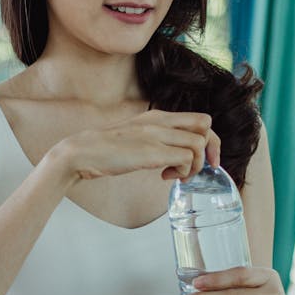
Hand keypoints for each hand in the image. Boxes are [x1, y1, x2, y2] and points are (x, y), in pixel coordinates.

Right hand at [51, 109, 220, 183]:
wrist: (82, 152)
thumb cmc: (107, 149)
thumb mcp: (137, 135)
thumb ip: (156, 138)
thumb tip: (176, 153)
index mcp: (157, 117)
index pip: (199, 119)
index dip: (209, 140)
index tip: (204, 159)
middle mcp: (160, 121)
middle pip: (206, 126)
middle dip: (212, 149)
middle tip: (202, 167)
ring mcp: (155, 135)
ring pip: (199, 144)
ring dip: (195, 165)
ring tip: (176, 175)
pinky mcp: (151, 152)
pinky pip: (185, 159)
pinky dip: (182, 172)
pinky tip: (164, 177)